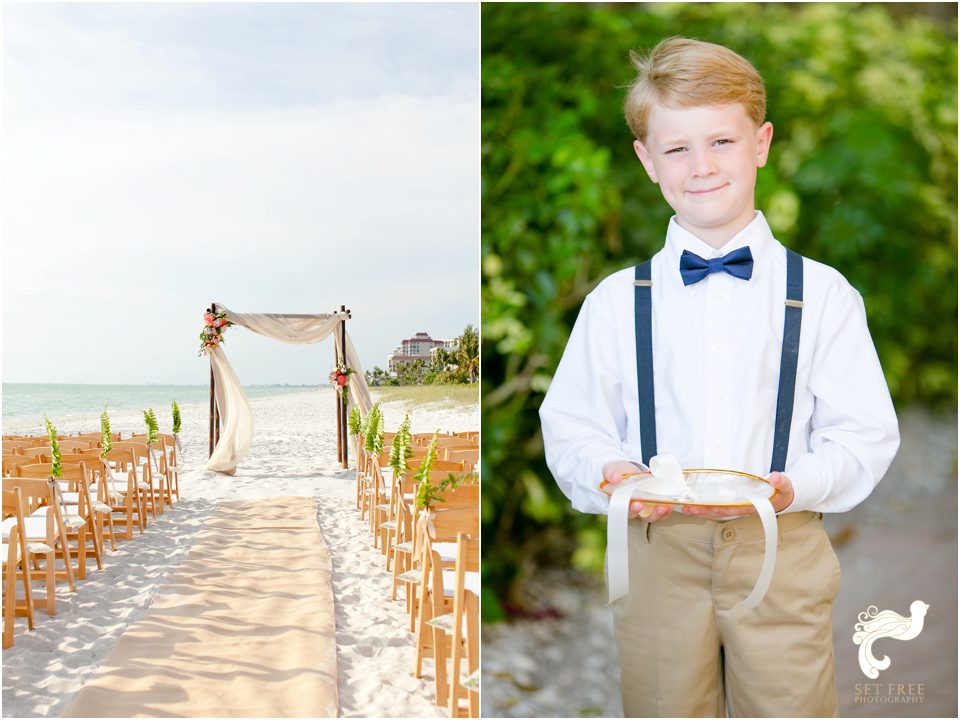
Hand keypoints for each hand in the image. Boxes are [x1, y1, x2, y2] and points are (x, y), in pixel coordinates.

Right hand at [601, 460, 673, 521]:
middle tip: (656, 506)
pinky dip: (666, 511)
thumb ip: (611, 473)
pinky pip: (661, 512)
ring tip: (665, 506)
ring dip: (659, 513)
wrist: (629, 469)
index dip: (631, 510)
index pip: (624, 511)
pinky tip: (670, 505)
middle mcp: (632, 507)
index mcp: (620, 501)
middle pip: (640, 516)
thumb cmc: (618, 472)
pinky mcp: (654, 504)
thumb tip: (614, 478)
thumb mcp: (612, 469)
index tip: (637, 504)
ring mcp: (644, 507)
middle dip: (649, 514)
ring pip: (652, 516)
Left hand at [680, 471, 794, 519]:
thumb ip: (782, 482)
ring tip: (685, 507)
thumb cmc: (783, 493)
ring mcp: (737, 507)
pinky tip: (694, 503)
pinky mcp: (734, 503)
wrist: (783, 498)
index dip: (718, 508)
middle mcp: (742, 509)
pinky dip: (705, 505)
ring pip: (716, 510)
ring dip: (701, 510)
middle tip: (686, 507)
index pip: (732, 509)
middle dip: (703, 510)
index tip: (705, 506)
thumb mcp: (786, 487)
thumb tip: (775, 478)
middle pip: (719, 511)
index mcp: (752, 506)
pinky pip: (717, 506)